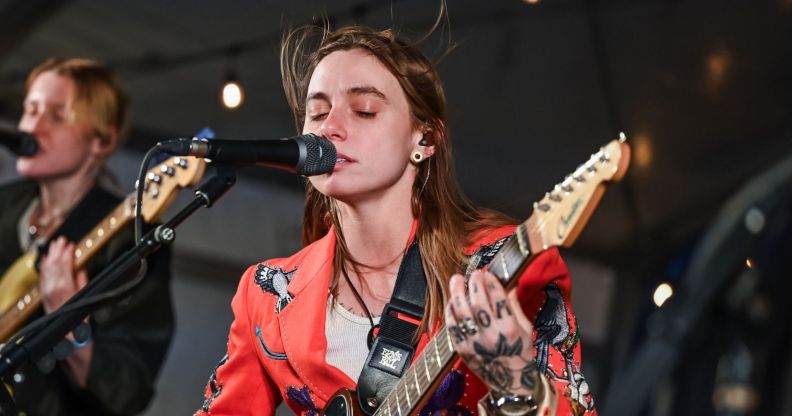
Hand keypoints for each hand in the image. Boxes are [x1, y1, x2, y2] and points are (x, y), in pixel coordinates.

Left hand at [39, 236, 88, 313]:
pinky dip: (44, 266)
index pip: (65, 265)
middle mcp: (54, 288)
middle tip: (62, 239)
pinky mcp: (44, 294)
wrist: (67, 333)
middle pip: (55, 264)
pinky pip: (43, 276)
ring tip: (54, 245)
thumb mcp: (86, 297)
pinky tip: (46, 259)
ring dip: (51, 255)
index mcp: (66, 287)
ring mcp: (47, 291)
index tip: (72, 244)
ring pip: (47, 269)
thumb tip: (80, 268)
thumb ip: (82, 281)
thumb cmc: (80, 316)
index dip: (68, 253)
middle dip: (58, 250)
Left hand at [444, 270, 539, 395]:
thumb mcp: (525, 329)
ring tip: (456, 280)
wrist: (511, 383)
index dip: (491, 282)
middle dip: (474, 284)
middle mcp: (491, 336)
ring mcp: (475, 343)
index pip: (498, 299)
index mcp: (509, 329)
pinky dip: (450, 312)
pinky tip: (452, 301)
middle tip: (473, 274)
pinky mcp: (463, 349)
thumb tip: (509, 285)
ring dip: (457, 293)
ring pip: (461, 313)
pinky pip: (452, 327)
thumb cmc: (520, 354)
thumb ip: (515, 306)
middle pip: (478, 303)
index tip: (488, 274)